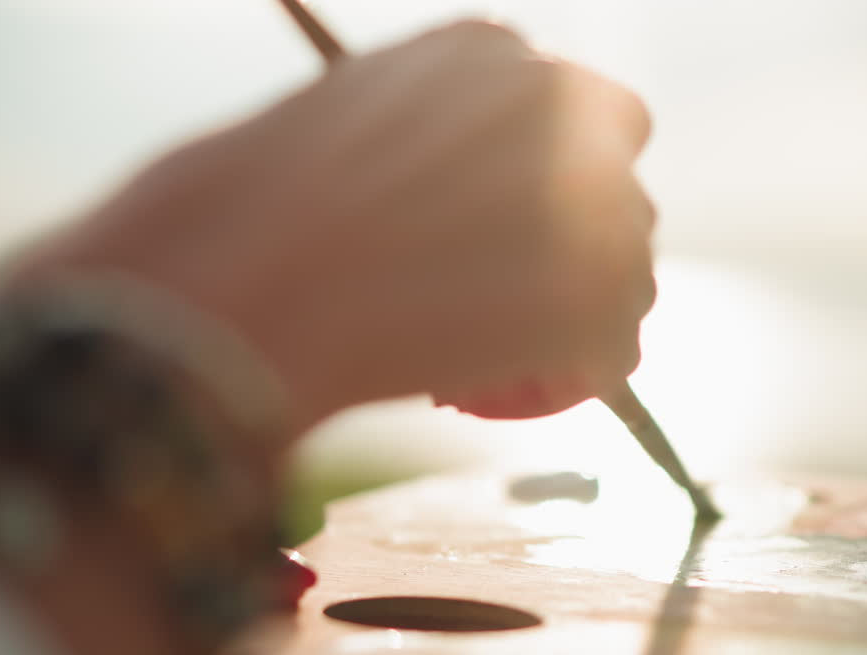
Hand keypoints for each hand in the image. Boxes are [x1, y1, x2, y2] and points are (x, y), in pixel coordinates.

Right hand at [8, 21, 656, 431]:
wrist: (241, 278)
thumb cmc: (248, 210)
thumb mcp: (345, 126)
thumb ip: (428, 145)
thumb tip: (457, 205)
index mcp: (492, 50)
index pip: (562, 117)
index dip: (534, 189)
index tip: (494, 237)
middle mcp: (562, 104)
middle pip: (611, 188)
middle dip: (563, 248)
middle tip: (492, 303)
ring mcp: (594, 194)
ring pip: (625, 272)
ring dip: (567, 319)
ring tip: (477, 354)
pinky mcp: (602, 292)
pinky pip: (614, 351)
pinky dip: (563, 381)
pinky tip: (495, 393)